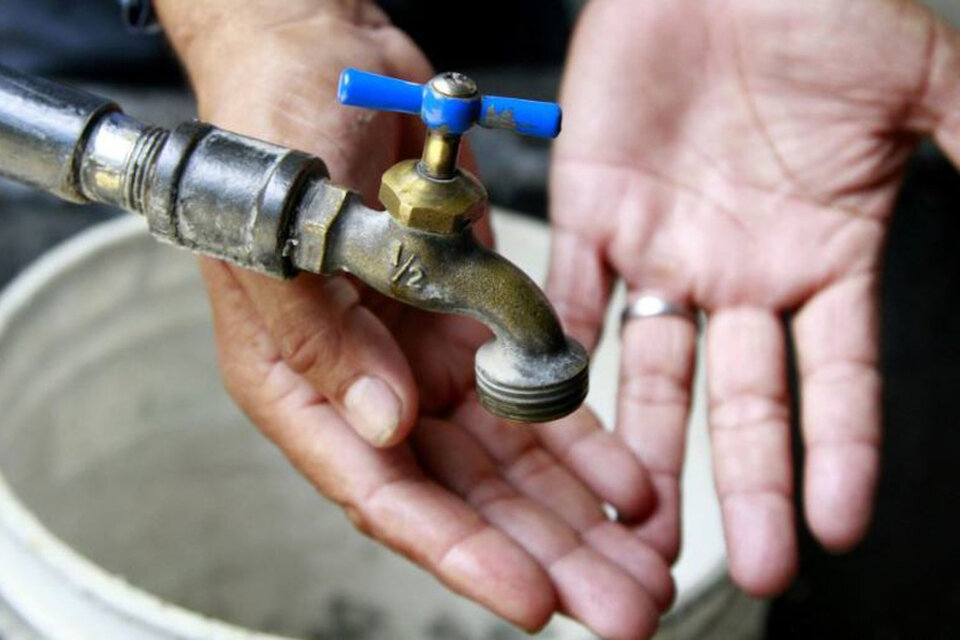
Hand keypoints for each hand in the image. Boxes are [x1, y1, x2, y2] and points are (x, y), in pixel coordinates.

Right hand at [156, 2, 673, 636]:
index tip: (532, 600)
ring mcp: (424, 358)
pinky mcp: (470, 322)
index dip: (461, 553)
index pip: (385, 493)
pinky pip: (533, 394)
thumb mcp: (280, 238)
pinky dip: (584, 438)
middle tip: (623, 607)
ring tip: (647, 562)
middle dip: (546, 555)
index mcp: (306, 384)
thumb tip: (386, 427)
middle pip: (465, 497)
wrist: (318, 58)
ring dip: (579, 514)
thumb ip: (324, 340)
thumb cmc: (273, 138)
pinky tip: (633, 478)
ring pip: (510, 461)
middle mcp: (369, 386)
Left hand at [549, 0, 959, 595]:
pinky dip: (561, 355)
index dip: (840, 451)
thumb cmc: (814, 9)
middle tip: (750, 564)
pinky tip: (557, 418)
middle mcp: (739, 270)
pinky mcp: (591, 213)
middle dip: (745, 482)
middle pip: (742, 400)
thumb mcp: (917, 80)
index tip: (839, 523)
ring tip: (639, 523)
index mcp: (822, 254)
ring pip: (651, 370)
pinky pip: (570, 298)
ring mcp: (661, 248)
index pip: (838, 379)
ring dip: (646, 447)